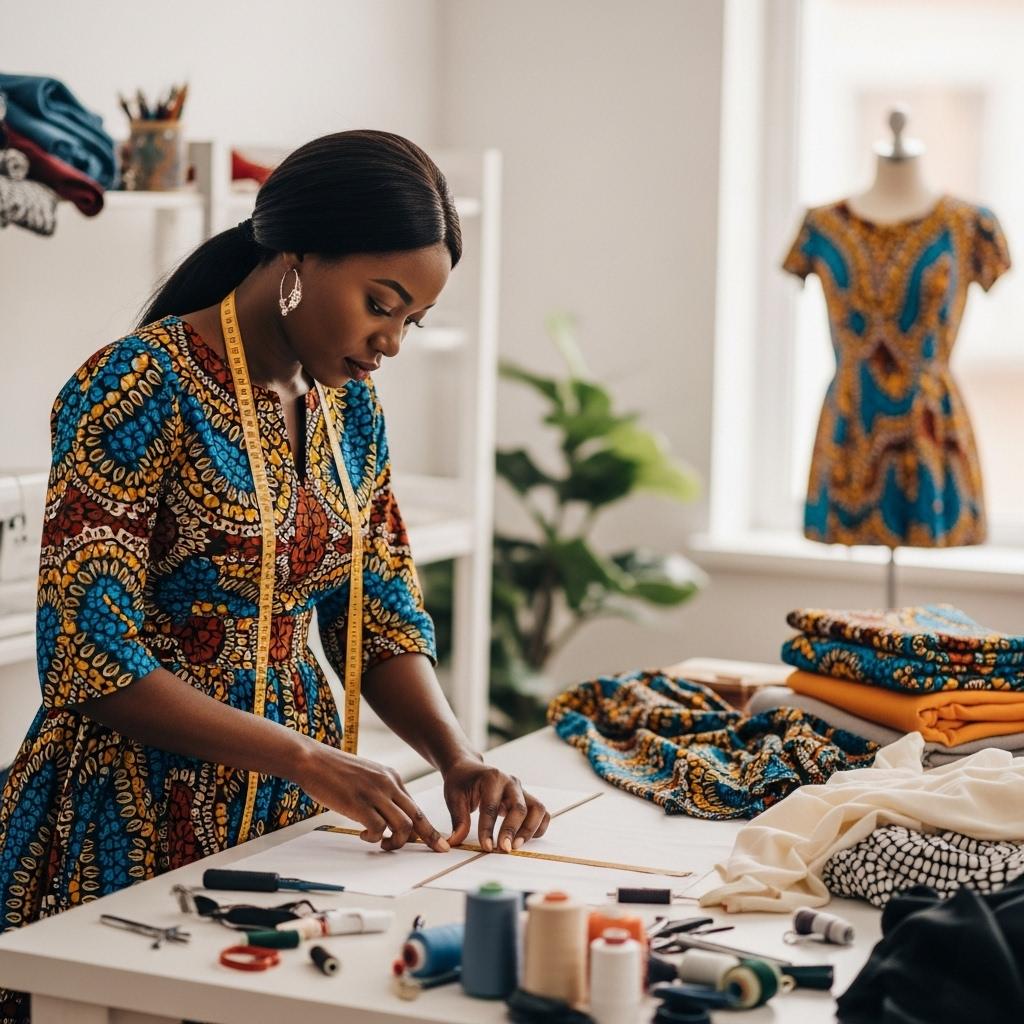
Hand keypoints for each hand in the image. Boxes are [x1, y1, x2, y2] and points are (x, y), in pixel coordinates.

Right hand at [294, 742, 449, 852]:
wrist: (312, 759)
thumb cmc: (334, 770)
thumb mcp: (366, 775)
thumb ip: (380, 792)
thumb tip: (389, 818)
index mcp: (392, 776)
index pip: (415, 805)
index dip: (427, 826)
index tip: (437, 840)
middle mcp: (389, 784)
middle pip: (417, 816)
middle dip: (429, 836)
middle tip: (436, 850)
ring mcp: (375, 794)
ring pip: (403, 825)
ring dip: (396, 842)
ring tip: (382, 844)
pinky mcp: (360, 804)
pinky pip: (378, 829)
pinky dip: (374, 838)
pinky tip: (362, 834)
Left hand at [442, 758, 550, 852]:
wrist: (469, 768)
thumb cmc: (461, 782)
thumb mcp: (453, 797)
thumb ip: (458, 820)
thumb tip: (455, 842)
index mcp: (492, 778)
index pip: (491, 806)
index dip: (488, 829)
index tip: (486, 847)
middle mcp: (510, 782)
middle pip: (519, 807)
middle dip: (512, 830)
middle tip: (504, 849)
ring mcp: (521, 790)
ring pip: (537, 809)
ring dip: (529, 830)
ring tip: (516, 846)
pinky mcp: (526, 798)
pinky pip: (541, 813)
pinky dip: (538, 827)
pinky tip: (525, 839)